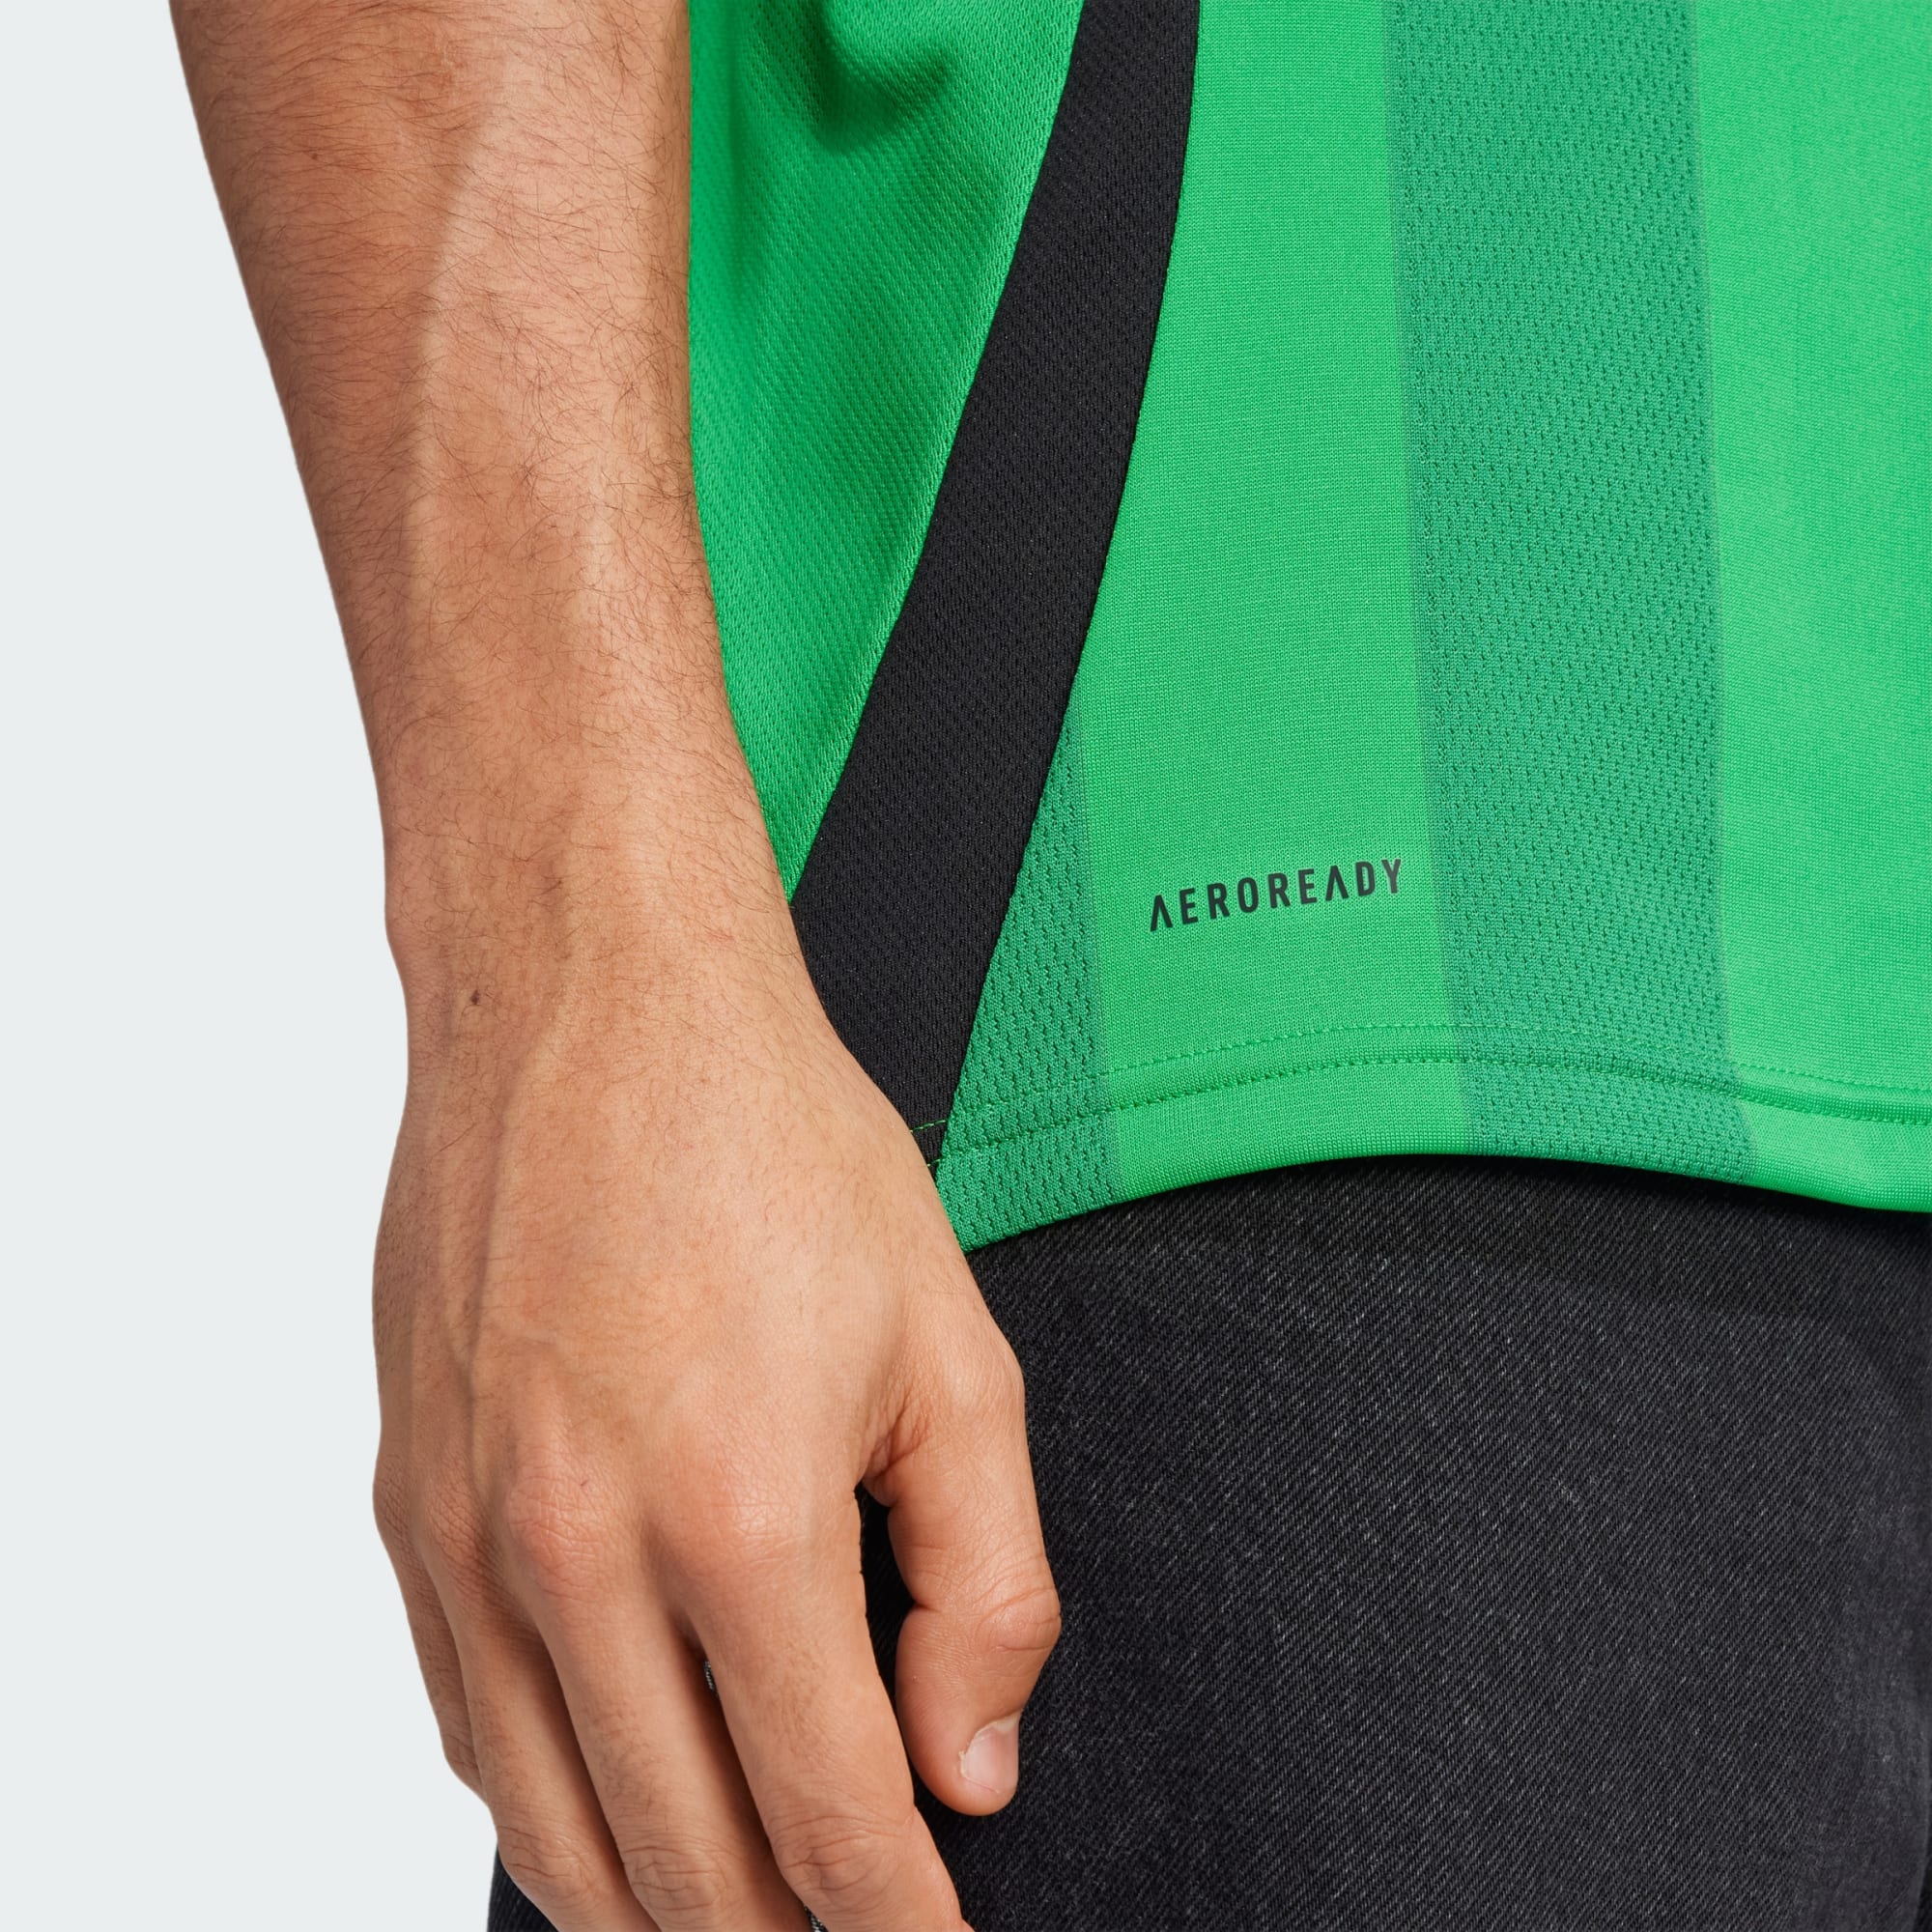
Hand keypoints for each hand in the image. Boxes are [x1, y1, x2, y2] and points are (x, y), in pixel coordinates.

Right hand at [371, 917, 1058, 1931]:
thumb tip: (969, 1763)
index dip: (898, 1930)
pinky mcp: (405, 1508)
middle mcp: (577, 1554)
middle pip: (687, 1868)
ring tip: (741, 1915)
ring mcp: (468, 1540)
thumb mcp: (955, 1349)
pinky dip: (550, 1810)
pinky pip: (468, 1730)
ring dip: (661, 1910)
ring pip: (558, 1835)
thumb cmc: (775, 1149)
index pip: (832, 1821)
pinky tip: (611, 1808)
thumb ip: (987, 1580)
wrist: (592, 1003)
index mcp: (739, 1518)